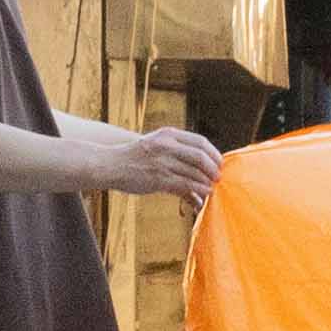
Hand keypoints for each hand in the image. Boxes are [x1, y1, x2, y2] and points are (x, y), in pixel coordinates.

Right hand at [97, 123, 223, 208]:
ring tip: (211, 189)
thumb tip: (196, 168)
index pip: (200, 142)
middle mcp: (167, 145)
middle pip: (200, 156)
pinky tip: (202, 196)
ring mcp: (162, 162)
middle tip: (218, 178)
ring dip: (206, 183)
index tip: (219, 164)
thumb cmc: (135, 157)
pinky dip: (197, 191)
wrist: (110, 164)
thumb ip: (177, 152)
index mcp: (169, 134)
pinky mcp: (158, 178)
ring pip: (194, 173)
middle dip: (213, 169)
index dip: (213, 154)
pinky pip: (185, 185)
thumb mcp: (156, 146)